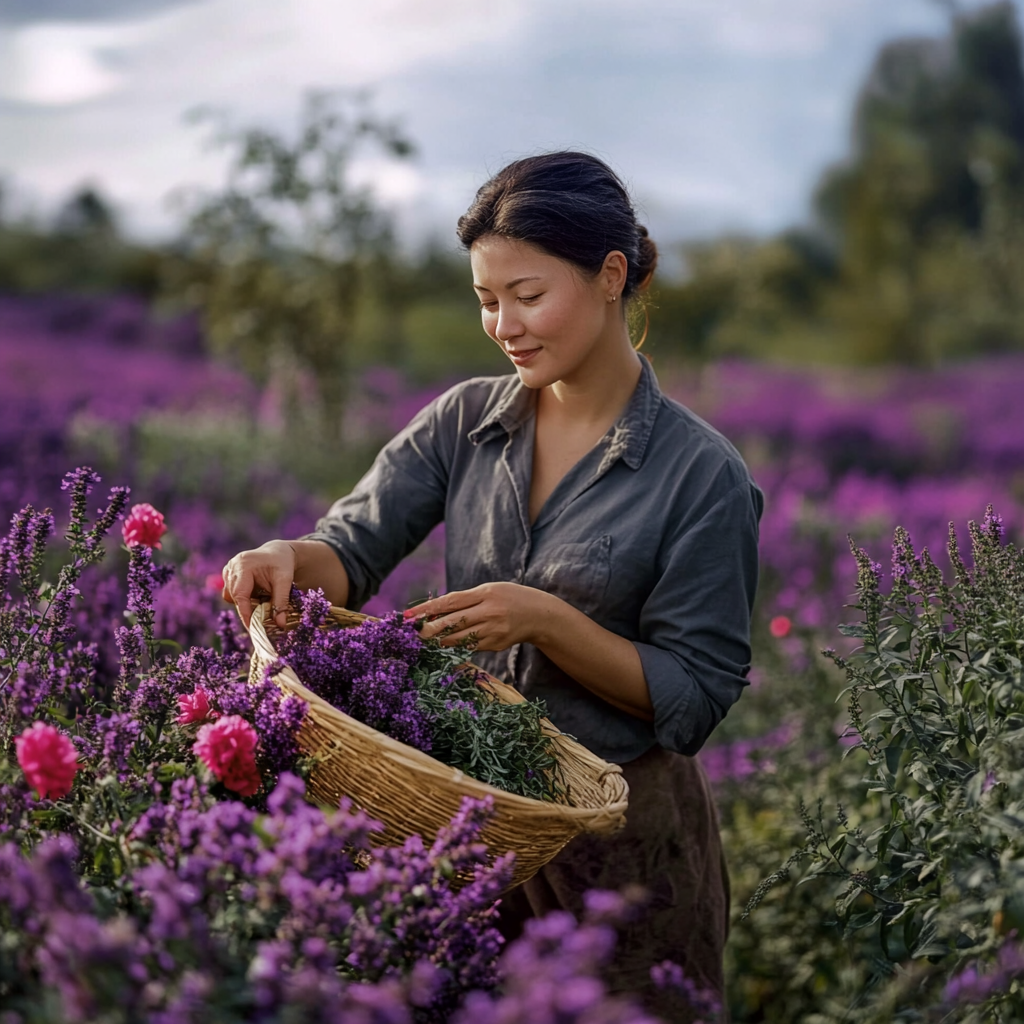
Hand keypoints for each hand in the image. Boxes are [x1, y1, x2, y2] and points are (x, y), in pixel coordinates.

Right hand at [221, 540, 295, 628]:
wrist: (278, 553)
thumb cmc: (282, 565)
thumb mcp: (285, 582)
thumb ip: (281, 602)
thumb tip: (280, 624)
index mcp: (243, 565)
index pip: (240, 595)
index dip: (245, 613)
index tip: (253, 628)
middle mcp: (232, 566)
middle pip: (235, 597)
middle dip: (248, 610)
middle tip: (262, 621)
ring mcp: (228, 570)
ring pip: (232, 596)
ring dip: (246, 603)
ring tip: (263, 599)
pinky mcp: (228, 575)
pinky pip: (233, 593)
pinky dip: (244, 598)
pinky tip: (257, 594)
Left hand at [407, 583, 551, 650]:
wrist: (539, 615)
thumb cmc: (508, 597)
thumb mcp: (489, 590)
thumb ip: (464, 600)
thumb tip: (433, 612)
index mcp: (486, 593)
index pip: (451, 602)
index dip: (428, 609)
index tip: (409, 615)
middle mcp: (489, 612)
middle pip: (453, 622)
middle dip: (429, 629)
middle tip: (412, 634)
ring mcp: (493, 631)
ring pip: (459, 638)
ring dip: (439, 640)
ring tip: (424, 640)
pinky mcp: (495, 645)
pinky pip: (469, 646)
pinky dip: (455, 645)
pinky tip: (444, 644)